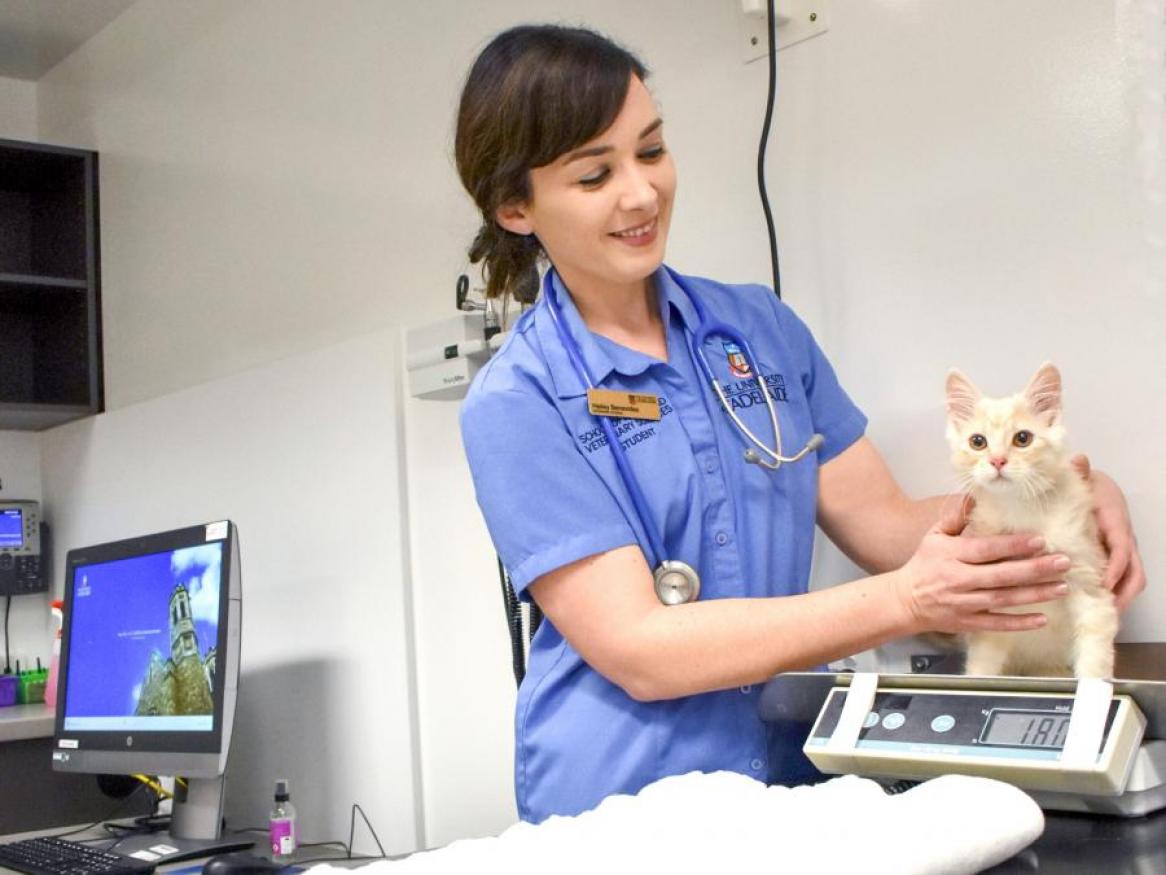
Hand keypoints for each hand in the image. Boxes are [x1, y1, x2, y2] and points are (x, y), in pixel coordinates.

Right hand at [894, 494, 1071, 634]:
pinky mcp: (967, 622)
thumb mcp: (934, 536)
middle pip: (1001, 575)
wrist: (904, 600)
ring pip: (1003, 599)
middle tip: (1063, 562)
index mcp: (950, 555)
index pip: (986, 549)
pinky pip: (997, 623)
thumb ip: (956, 517)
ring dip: (1035, 594)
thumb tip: (975, 496)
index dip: (1013, 545)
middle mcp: (958, 579)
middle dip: (1034, 569)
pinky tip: (1043, 618)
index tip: (1040, 540)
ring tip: (1062, 586)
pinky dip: (1019, 623)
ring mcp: (963, 603)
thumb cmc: (924, 564)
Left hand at [1071, 454, 1145, 610]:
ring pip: (1133, 579)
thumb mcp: (1084, 479)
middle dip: (1124, 593)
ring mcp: (1123, 550)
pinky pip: (1123, 579)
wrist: (1099, 486)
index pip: (1122, 549)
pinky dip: (1115, 594)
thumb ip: (1080, 472)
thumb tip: (1079, 459)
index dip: (1116, 567)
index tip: (1104, 582)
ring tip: (1104, 617)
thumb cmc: (1089, 486)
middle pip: (1135, 572)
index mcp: (1116, 523)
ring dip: (1121, 598)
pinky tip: (1098, 607)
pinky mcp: (1116, 557)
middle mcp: (1124, 539)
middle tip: (1106, 612)